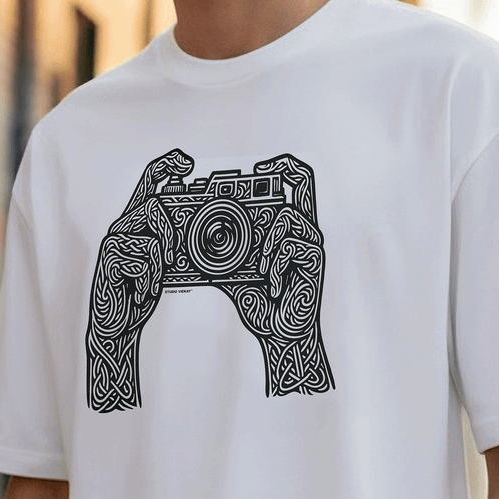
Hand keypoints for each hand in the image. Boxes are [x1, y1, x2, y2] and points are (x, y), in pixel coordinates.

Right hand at [86, 149, 192, 410]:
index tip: (186, 163)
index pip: (150, 181)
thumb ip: (180, 247)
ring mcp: (114, 240)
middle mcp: (124, 225)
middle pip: (154, 203)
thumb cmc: (142, 294)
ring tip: (157, 279)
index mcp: (140, 222)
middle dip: (173, 230)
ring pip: (150, 230)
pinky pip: (142, 256)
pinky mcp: (108, 258)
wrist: (118, 327)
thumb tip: (216, 238)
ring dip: (161, 258)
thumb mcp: (167, 267)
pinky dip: (149, 278)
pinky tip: (141, 293)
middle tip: (174, 258)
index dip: (166, 166)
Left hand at [218, 155, 332, 396]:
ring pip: (287, 215)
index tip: (259, 165)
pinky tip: (270, 285)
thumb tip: (183, 238)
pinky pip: (289, 245)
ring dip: (265, 240)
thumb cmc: (260, 301)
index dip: (280, 164)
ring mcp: (312, 243)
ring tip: (259, 268)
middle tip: (259, 170)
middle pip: (304, 177)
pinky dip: (272, 265)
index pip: (294, 180)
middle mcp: (304, 228)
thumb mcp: (233, 269)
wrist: (278, 333)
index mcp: (286, 226)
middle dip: (280, 168)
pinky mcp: (315, 260)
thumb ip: (219, 250)